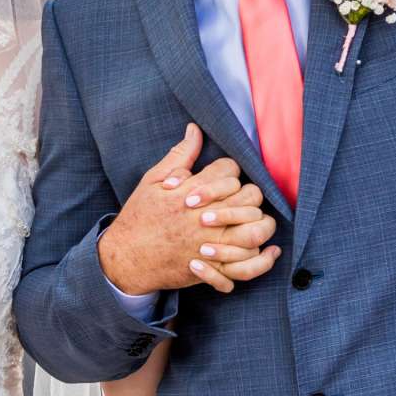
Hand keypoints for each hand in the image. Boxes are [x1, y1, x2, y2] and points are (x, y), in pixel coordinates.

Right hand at [99, 124, 281, 295]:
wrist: (127, 257)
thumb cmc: (139, 217)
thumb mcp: (153, 180)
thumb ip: (179, 155)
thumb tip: (195, 129)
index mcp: (194, 190)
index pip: (230, 170)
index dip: (229, 171)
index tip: (222, 177)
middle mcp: (208, 215)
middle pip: (250, 196)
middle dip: (249, 194)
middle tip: (240, 198)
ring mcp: (213, 241)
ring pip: (256, 228)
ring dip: (260, 222)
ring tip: (255, 220)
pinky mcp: (213, 265)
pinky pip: (248, 263)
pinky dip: (262, 258)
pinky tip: (268, 250)